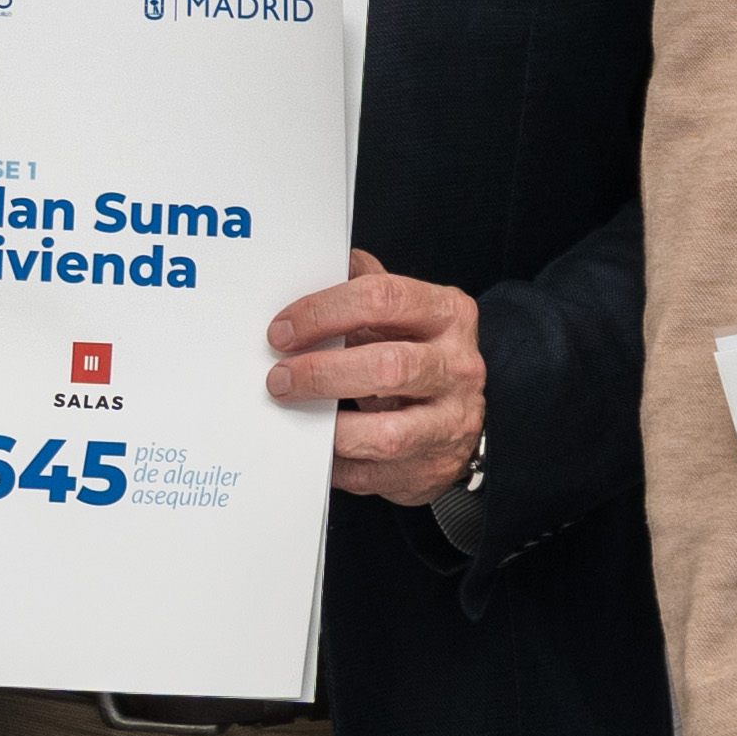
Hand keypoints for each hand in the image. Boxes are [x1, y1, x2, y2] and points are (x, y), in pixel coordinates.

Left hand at [264, 251, 482, 506]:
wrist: (457, 418)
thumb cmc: (417, 354)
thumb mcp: (401, 314)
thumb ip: (363, 287)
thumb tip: (310, 262)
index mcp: (448, 314)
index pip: (384, 298)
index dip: (324, 312)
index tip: (282, 330)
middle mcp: (458, 367)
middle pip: (388, 367)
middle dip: (321, 374)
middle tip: (278, 378)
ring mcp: (450, 423)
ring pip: (386, 433)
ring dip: (328, 425)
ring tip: (294, 414)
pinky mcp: (431, 468)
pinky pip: (372, 473)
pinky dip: (333, 462)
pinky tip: (312, 446)